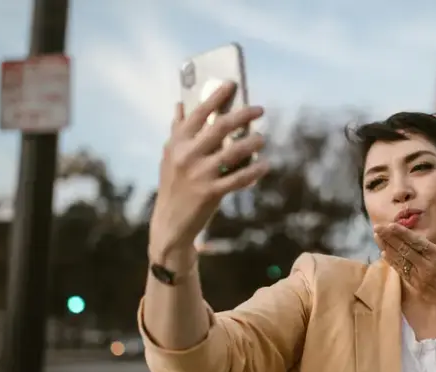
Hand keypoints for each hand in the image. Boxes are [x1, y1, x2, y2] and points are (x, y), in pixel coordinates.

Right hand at [149, 82, 268, 265]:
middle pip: (220, 127)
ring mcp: (199, 174)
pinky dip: (254, 171)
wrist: (170, 223)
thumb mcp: (170, 157)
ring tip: (262, 138)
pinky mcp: (211, 193)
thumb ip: (177, 131)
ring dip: (252, 142)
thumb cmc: (173, 186)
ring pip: (233, 152)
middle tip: (259, 109)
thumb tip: (179, 104)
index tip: (232, 84)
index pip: (198, 113)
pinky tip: (265, 165)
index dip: (216, 97)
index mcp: (177, 143)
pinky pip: (239, 178)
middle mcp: (187, 155)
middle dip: (243, 115)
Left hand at [374, 219, 435, 311]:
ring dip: (387, 248)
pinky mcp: (416, 286)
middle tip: (377, 228)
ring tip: (376, 237)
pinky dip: (392, 262)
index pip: (416, 242)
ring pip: (400, 260)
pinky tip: (383, 254)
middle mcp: (426, 265)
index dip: (402, 233)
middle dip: (389, 237)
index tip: (390, 225)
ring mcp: (419, 276)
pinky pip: (401, 272)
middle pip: (404, 249)